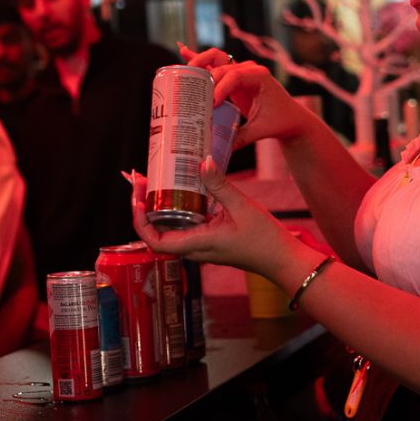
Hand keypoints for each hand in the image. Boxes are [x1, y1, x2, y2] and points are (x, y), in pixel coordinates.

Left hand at [130, 157, 295, 275]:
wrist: (281, 259)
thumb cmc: (264, 239)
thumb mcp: (242, 207)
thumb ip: (220, 185)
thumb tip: (203, 161)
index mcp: (198, 244)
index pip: (156, 242)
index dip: (140, 223)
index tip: (138, 200)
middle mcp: (195, 248)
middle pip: (157, 233)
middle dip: (144, 209)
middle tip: (140, 182)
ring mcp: (201, 246)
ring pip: (169, 229)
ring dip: (157, 209)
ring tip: (152, 183)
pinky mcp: (208, 240)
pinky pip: (184, 226)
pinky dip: (175, 210)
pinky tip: (179, 192)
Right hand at [181, 46, 308, 150]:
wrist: (289, 117)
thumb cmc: (280, 121)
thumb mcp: (262, 130)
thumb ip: (243, 137)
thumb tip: (222, 148)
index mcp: (259, 76)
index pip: (236, 75)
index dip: (222, 87)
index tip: (213, 103)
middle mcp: (248, 69)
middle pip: (221, 64)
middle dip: (206, 77)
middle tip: (195, 96)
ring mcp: (239, 71)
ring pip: (215, 58)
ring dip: (198, 61)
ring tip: (184, 72)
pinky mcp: (232, 78)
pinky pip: (213, 65)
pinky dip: (198, 58)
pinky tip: (182, 50)